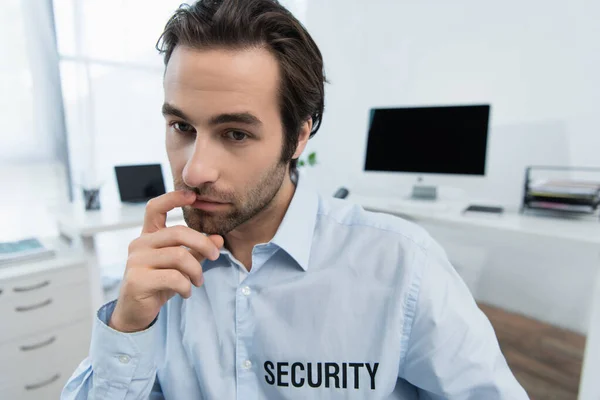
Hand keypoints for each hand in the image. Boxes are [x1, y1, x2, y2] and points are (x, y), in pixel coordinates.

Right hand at [109, 190, 223, 332]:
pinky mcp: (137, 280)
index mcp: (148, 236)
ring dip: (196, 270)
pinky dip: (186, 286)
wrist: (135, 312)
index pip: (155, 208)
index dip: (173, 198)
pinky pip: (173, 277)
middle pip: (178, 232)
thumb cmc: (159, 284)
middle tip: (215, 256)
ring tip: (198, 281)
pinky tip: (186, 293)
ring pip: (179, 256)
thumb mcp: (180, 265)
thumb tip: (218, 239)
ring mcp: (136, 261)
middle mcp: (139, 244)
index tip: (193, 196)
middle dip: (203, 243)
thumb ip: (197, 251)